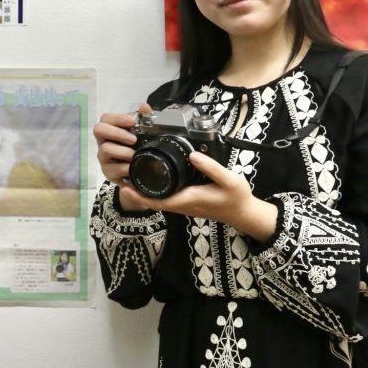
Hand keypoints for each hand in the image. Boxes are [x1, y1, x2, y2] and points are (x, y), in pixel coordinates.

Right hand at [93, 105, 152, 211]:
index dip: (118, 118)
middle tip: (133, 139)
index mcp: (111, 130)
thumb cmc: (138, 149)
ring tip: (134, 155)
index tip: (133, 121)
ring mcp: (104, 157)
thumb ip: (145, 118)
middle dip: (117, 133)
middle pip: (99, 129)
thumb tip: (145, 106)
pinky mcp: (108, 172)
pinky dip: (125, 168)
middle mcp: (104, 142)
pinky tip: (133, 167)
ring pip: (105, 149)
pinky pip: (113, 169)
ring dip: (122, 151)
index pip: (106, 118)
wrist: (142, 173)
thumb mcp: (144, 134)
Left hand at [138, 151, 277, 242]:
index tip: (125, 184)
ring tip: (133, 173)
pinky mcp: (187, 201)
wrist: (244, 212)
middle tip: (123, 173)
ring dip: (145, 190)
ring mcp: (184, 204)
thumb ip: (211, 167)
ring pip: (158, 199)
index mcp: (187, 199)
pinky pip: (166, 197)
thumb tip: (193, 155)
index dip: (139, 195)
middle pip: (152, 200)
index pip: (157, 201)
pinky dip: (156, 189)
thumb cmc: (236, 197)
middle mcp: (182, 204)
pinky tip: (154, 177)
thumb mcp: (229, 179)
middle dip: (136, 190)